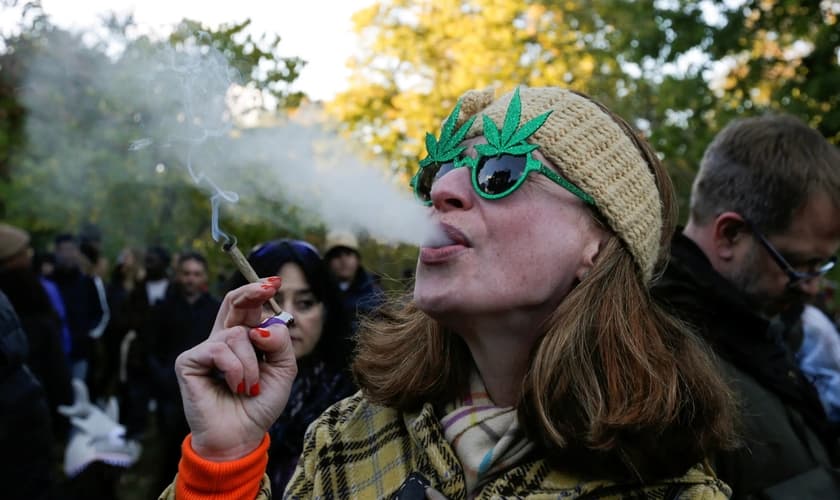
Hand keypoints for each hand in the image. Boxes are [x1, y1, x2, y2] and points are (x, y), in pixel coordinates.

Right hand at [175, 279, 296, 460]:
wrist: (242, 436)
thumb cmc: (260, 404)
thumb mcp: (283, 369)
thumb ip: (280, 342)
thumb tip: (261, 326)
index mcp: (244, 339)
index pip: (247, 307)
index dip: (258, 292)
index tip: (275, 282)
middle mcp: (222, 339)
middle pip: (232, 303)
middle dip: (251, 293)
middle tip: (267, 288)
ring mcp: (205, 349)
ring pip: (236, 335)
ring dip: (252, 363)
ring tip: (250, 387)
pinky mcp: (189, 361)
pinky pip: (220, 350)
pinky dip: (235, 369)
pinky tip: (235, 387)